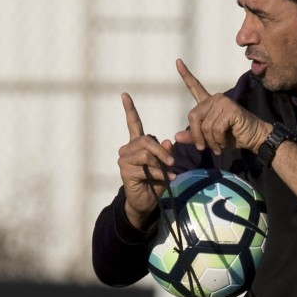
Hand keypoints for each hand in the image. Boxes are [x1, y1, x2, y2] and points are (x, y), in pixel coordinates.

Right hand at [117, 92, 175, 228]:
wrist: (146, 202)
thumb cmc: (155, 182)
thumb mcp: (165, 165)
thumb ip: (166, 153)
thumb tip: (167, 141)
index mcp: (137, 145)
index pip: (133, 124)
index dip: (129, 110)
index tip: (125, 95)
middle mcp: (128, 149)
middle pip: (145, 140)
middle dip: (162, 151)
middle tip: (172, 162)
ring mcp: (124, 160)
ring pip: (145, 154)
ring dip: (160, 164)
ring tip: (167, 173)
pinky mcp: (125, 171)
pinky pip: (145, 167)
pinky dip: (158, 174)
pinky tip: (164, 179)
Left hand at [174, 58, 270, 153]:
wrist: (254, 138)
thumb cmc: (232, 137)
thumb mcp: (209, 139)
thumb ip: (194, 137)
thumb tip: (176, 136)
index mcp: (209, 103)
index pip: (195, 86)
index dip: (185, 75)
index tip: (178, 61)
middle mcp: (215, 99)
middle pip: (194, 116)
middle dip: (197, 136)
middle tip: (203, 148)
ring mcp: (223, 102)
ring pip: (205, 126)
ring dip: (210, 141)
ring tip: (218, 146)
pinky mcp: (231, 109)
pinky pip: (216, 128)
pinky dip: (218, 140)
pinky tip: (224, 142)